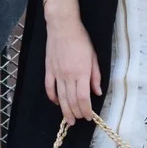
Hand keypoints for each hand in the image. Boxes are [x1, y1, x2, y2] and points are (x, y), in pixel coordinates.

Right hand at [44, 5, 101, 124]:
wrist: (62, 27)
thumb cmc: (81, 39)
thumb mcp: (94, 57)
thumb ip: (95, 76)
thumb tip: (97, 92)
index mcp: (81, 72)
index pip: (83, 98)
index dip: (86, 110)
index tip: (89, 116)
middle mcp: (68, 75)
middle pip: (71, 100)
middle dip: (76, 113)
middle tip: (79, 120)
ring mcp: (57, 73)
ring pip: (60, 97)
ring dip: (64, 110)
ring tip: (68, 120)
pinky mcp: (49, 70)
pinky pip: (49, 87)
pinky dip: (52, 97)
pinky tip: (56, 103)